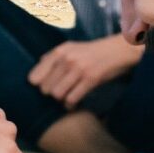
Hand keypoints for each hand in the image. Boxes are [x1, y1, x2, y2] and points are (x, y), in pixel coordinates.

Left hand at [28, 36, 142, 108]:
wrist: (118, 50)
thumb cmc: (93, 51)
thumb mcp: (72, 47)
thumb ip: (54, 56)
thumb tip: (38, 64)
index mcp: (59, 51)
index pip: (35, 76)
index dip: (39, 85)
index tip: (46, 87)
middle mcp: (67, 59)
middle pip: (45, 88)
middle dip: (51, 94)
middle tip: (59, 93)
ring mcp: (79, 69)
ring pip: (57, 95)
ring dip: (61, 100)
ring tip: (66, 98)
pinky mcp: (91, 79)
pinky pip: (72, 99)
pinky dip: (70, 105)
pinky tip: (73, 103)